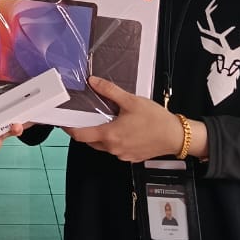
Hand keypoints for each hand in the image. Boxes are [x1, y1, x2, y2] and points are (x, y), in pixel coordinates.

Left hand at [63, 77, 189, 162]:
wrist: (175, 136)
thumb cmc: (155, 119)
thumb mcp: (131, 100)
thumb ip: (109, 91)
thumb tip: (93, 81)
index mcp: (110, 135)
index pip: (81, 135)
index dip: (69, 129)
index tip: (64, 123)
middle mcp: (113, 148)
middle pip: (90, 141)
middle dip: (85, 130)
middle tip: (85, 118)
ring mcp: (122, 155)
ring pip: (103, 146)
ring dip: (100, 135)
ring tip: (107, 120)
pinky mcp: (130, 158)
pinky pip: (115, 150)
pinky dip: (113, 140)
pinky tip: (122, 129)